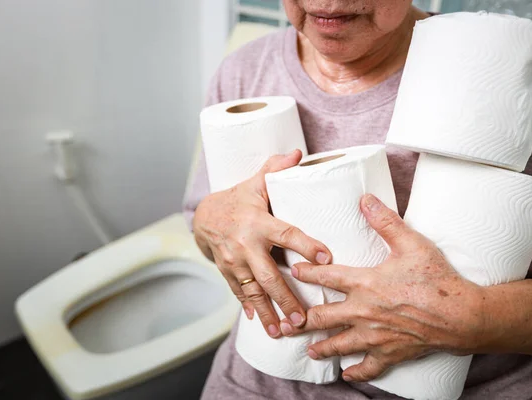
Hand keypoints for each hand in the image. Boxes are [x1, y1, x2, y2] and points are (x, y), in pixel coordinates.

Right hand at [193, 150, 332, 337]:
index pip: (286, 233)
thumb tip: (298, 153)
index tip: (326, 257)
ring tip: (284, 331)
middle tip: (303, 318)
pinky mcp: (227, 272)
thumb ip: (276, 169)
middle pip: (268, 275)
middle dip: (286, 298)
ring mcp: (234, 262)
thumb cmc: (238, 199)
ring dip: (269, 312)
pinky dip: (250, 308)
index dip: (306, 245)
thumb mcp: (255, 183)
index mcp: (258, 221)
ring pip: (253, 291)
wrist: (204, 216)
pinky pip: (239, 293)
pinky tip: (261, 323)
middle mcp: (245, 245)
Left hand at [287, 194, 485, 381]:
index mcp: (365, 284)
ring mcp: (375, 336)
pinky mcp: (391, 353)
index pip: (327, 276)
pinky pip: (368, 367)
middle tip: (288, 321)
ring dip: (321, 347)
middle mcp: (363, 312)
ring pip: (339, 345)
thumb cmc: (438, 279)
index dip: (307, 272)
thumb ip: (385, 222)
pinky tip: (347, 373)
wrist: (463, 316)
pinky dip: (356, 372)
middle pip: (323, 317)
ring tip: (309, 349)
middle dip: (303, 319)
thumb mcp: (411, 244)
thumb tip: (366, 199)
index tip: (293, 271)